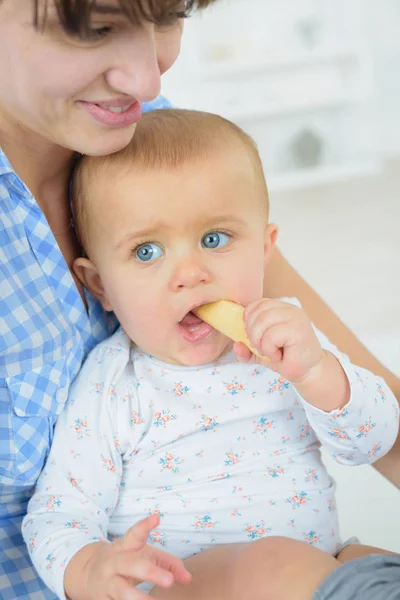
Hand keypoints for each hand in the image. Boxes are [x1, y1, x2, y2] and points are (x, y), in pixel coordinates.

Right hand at [65, 514, 190, 599]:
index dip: (144, 526)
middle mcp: (114, 562)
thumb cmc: (127, 561)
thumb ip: (169, 563)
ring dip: (136, 598)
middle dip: (149, 572)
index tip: (156, 518)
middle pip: (129, 564)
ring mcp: (107, 582)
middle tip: (169, 581)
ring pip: (120, 590)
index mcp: (125, 546)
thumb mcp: (145, 555)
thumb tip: (188, 578)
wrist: (88, 573)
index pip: (134, 534)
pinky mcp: (102, 599)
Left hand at [234, 299, 349, 410]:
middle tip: (261, 348)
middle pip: (257, 313)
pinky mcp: (298, 330)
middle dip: (252, 334)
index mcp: (281, 308)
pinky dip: (269, 349)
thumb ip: (246, 348)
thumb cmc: (286, 359)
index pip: (257, 304)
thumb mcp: (261, 352)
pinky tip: (278, 356)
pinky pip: (271, 336)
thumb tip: (235, 345)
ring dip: (260, 342)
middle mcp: (289, 309)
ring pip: (262, 322)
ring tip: (269, 352)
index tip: (252, 336)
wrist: (307, 372)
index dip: (249, 320)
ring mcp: (295, 318)